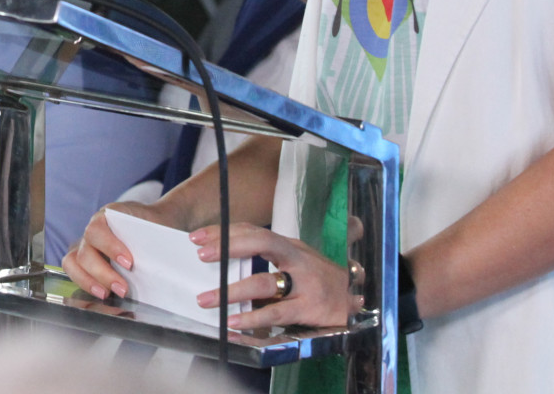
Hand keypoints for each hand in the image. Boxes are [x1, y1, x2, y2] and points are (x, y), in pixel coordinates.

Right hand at [62, 201, 160, 301]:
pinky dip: (84, 284)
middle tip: (123, 289)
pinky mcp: (84, 260)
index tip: (129, 263)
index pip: (97, 229)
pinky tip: (101, 294)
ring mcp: (85, 244)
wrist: (155, 223)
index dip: (109, 247)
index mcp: (109, 215)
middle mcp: (93, 229)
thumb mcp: (160, 229)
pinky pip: (74, 271)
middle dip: (103, 274)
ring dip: (88, 282)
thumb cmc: (155, 227)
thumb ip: (161, 241)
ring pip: (73, 262)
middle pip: (85, 252)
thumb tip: (168, 255)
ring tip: (107, 295)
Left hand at [190, 222, 356, 330]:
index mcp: (290, 246)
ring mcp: (305, 284)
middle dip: (228, 246)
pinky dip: (252, 318)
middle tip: (201, 255)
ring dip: (231, 291)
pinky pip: (276, 313)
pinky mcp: (309, 309)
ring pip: (264, 282)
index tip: (196, 237)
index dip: (225, 232)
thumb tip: (225, 255)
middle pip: (261, 243)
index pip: (254, 231)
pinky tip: (233, 321)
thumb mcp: (296, 261)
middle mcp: (297, 259)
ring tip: (206, 299)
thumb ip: (268, 257)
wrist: (357, 301)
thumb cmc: (319, 279)